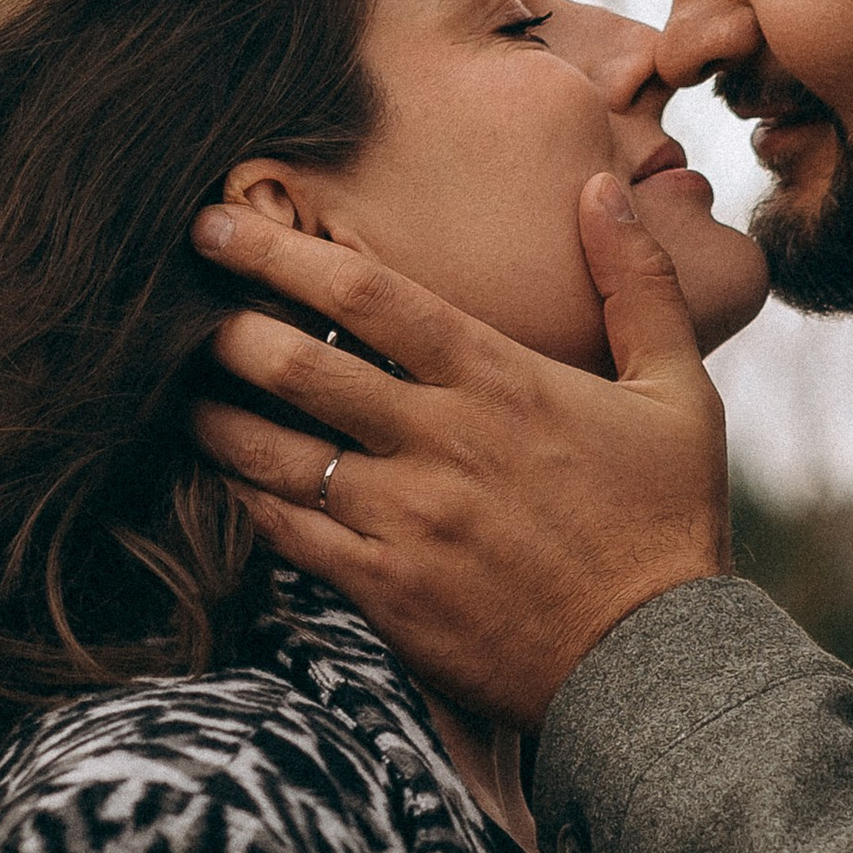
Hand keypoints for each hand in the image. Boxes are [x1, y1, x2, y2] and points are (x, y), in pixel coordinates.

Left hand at [189, 176, 730, 728]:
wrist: (660, 667)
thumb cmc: (669, 524)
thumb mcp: (680, 392)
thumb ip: (638, 283)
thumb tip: (605, 185)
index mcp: (501, 380)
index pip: (366, 296)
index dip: (277, 251)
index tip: (215, 224)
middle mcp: (441, 442)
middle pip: (296, 364)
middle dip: (221, 325)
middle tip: (172, 305)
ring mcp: (407, 519)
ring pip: (272, 450)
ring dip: (213, 413)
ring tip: (174, 391)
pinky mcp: (387, 590)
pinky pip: (287, 532)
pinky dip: (243, 497)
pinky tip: (219, 476)